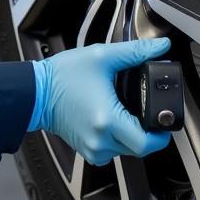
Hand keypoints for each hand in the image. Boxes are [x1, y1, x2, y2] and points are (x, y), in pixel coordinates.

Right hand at [30, 38, 172, 164]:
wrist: (36, 91)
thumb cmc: (62, 76)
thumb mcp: (101, 56)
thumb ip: (135, 52)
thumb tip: (159, 47)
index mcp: (107, 119)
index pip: (147, 143)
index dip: (161, 135)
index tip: (163, 123)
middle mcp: (100, 139)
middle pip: (139, 148)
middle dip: (147, 132)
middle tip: (146, 113)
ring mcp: (92, 148)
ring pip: (125, 150)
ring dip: (130, 135)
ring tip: (123, 111)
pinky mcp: (86, 149)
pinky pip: (110, 151)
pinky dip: (115, 139)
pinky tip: (110, 119)